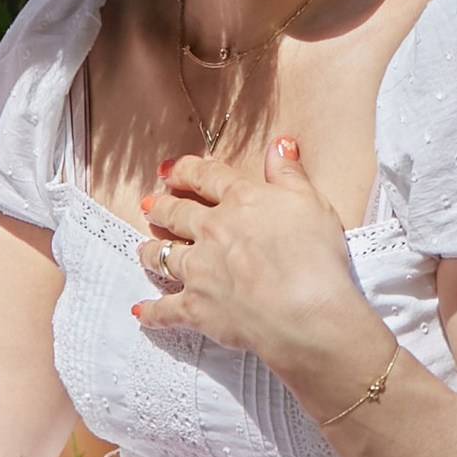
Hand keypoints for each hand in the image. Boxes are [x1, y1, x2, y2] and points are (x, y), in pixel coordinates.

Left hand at [133, 133, 374, 391]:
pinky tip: (140, 312)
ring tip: (144, 249)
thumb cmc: (315, 257)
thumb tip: (279, 144)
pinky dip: (151, 312)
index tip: (168, 169)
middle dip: (160, 207)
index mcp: (241, 201)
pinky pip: (164, 310)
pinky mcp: (195, 308)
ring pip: (164, 255)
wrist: (305, 312)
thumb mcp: (312, 202)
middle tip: (148, 204)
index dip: (185, 170)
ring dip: (151, 251)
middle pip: (177, 214)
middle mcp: (212, 230)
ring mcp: (199, 270)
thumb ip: (290, 173)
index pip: (206, 177)